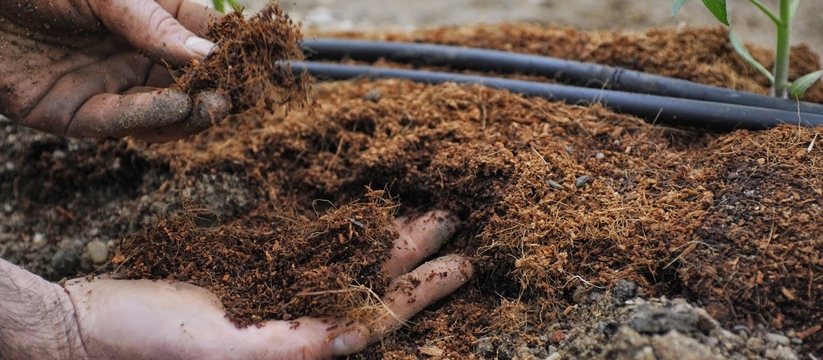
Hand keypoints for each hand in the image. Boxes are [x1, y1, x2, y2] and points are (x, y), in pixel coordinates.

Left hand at [0, 0, 229, 141]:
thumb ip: (153, 25)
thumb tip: (210, 56)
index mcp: (145, 15)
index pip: (200, 36)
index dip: (233, 50)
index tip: (263, 61)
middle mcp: (130, 53)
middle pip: (187, 80)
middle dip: (218, 88)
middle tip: (246, 94)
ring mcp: (105, 85)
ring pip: (160, 110)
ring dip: (191, 111)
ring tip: (217, 105)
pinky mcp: (73, 114)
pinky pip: (119, 121)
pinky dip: (151, 118)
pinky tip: (178, 108)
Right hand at [63, 210, 472, 358]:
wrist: (92, 325)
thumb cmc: (146, 346)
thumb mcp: (226, 351)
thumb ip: (292, 347)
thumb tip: (354, 336)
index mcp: (301, 348)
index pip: (378, 317)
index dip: (423, 293)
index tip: (462, 266)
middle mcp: (298, 323)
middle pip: (371, 284)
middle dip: (415, 255)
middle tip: (453, 218)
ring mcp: (278, 297)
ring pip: (347, 262)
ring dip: (386, 238)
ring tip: (422, 211)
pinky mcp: (254, 274)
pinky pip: (309, 249)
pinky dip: (340, 231)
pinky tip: (360, 215)